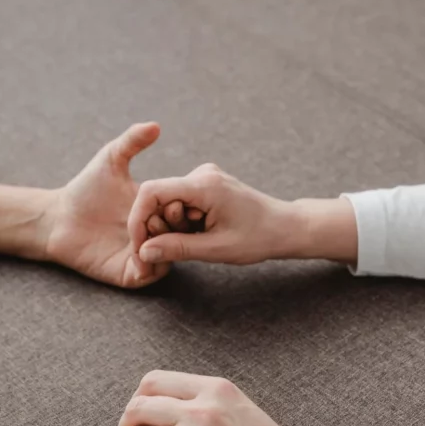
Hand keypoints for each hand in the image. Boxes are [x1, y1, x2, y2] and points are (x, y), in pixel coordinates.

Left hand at [43, 122, 171, 287]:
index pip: (180, 213)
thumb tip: (155, 125)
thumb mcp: (111, 159)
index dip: (180, 207)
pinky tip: (138, 252)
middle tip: (157, 218)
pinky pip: (149, 275)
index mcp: (155, 210)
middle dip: (173, 228)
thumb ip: (132, 141)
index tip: (172, 200)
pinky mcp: (128, 273)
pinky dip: (149, 266)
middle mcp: (152, 234)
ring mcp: (141, 255)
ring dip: (161, 247)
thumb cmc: (85, 189)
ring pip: (167, 258)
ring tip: (145, 233)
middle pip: (179, 237)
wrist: (58, 218)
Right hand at [127, 163, 298, 266]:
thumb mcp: (215, 249)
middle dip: (161, 226)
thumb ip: (176, 249)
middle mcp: (202, 173)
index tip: (139, 244)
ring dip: (175, 225)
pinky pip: (181, 202)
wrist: (285, 227)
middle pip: (159, 198)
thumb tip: (144, 252)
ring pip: (169, 202)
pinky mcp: (206, 184)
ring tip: (202, 239)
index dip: (139, 218)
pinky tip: (204, 231)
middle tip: (182, 246)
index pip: (152, 192)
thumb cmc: (257, 238)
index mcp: (204, 184)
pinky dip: (184, 221)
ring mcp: (204, 176)